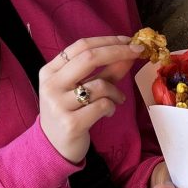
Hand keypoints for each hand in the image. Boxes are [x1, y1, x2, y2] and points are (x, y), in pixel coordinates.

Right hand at [38, 35, 141, 162]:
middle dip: (118, 51)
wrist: (54, 147)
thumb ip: (106, 71)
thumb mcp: (83, 88)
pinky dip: (112, 107)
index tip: (129, 40)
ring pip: (100, 85)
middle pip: (89, 58)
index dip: (107, 40)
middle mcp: (51, 85)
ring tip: (117, 100)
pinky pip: (103, 105)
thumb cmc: (70, 112)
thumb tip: (129, 53)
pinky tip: (107, 113)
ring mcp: (59, 104)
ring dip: (116, 91)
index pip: (81, 46)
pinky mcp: (71, 123)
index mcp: (50, 71)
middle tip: (138, 52)